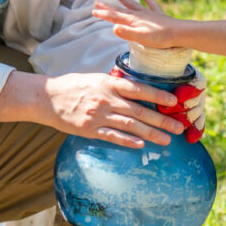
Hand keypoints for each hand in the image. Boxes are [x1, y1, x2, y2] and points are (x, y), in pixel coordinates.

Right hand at [41, 71, 175, 146]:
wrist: (47, 98)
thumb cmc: (74, 86)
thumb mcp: (97, 79)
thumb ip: (116, 85)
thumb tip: (139, 90)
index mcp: (109, 84)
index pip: (138, 89)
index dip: (157, 95)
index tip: (173, 101)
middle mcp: (106, 99)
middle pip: (139, 111)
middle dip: (161, 120)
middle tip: (178, 128)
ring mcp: (98, 115)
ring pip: (130, 126)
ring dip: (150, 134)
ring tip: (166, 140)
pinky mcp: (90, 129)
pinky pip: (112, 136)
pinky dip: (127, 141)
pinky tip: (141, 145)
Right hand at [94, 0, 187, 48]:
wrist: (179, 33)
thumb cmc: (160, 38)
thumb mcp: (141, 38)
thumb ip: (127, 33)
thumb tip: (113, 28)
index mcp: (133, 21)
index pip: (115, 17)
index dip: (103, 14)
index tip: (93, 11)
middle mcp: (139, 15)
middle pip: (121, 9)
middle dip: (108, 6)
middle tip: (97, 1)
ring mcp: (149, 15)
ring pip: (134, 5)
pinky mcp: (159, 16)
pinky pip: (153, 6)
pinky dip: (149, 1)